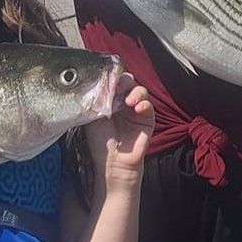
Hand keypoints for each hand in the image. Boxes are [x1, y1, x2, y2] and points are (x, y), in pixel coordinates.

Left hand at [85, 74, 152, 189]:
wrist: (112, 163)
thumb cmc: (100, 143)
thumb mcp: (92, 118)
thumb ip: (96, 100)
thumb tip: (99, 82)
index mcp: (109, 101)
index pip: (114, 82)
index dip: (112, 78)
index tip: (108, 78)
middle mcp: (123, 103)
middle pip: (128, 82)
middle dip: (124, 81)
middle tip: (118, 87)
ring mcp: (136, 111)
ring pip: (140, 91)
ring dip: (135, 92)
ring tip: (128, 101)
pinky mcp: (147, 120)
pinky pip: (149, 106)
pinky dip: (144, 104)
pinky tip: (137, 108)